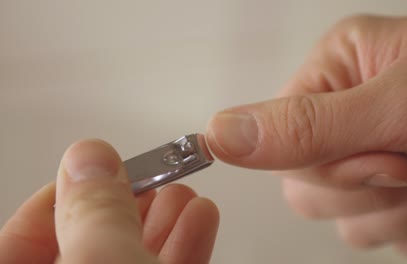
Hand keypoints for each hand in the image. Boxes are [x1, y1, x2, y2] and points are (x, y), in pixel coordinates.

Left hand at [0, 140, 218, 263]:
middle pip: (88, 244)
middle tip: (151, 176)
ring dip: (164, 222)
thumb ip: (94, 210)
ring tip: (185, 193)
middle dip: (128, 203)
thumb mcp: (102, 263)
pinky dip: (184, 248)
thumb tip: (89, 158)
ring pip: (131, 259)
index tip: (98, 171)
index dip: (62, 196)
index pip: (22, 239)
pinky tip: (199, 220)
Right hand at [206, 12, 406, 255]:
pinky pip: (393, 238)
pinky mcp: (403, 196)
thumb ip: (305, 126)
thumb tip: (217, 133)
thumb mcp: (402, 104)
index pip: (280, 147)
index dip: (333, 166)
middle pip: (310, 192)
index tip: (388, 154)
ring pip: (351, 224)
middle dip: (374, 190)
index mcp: (334, 75)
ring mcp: (374, 160)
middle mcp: (345, 117)